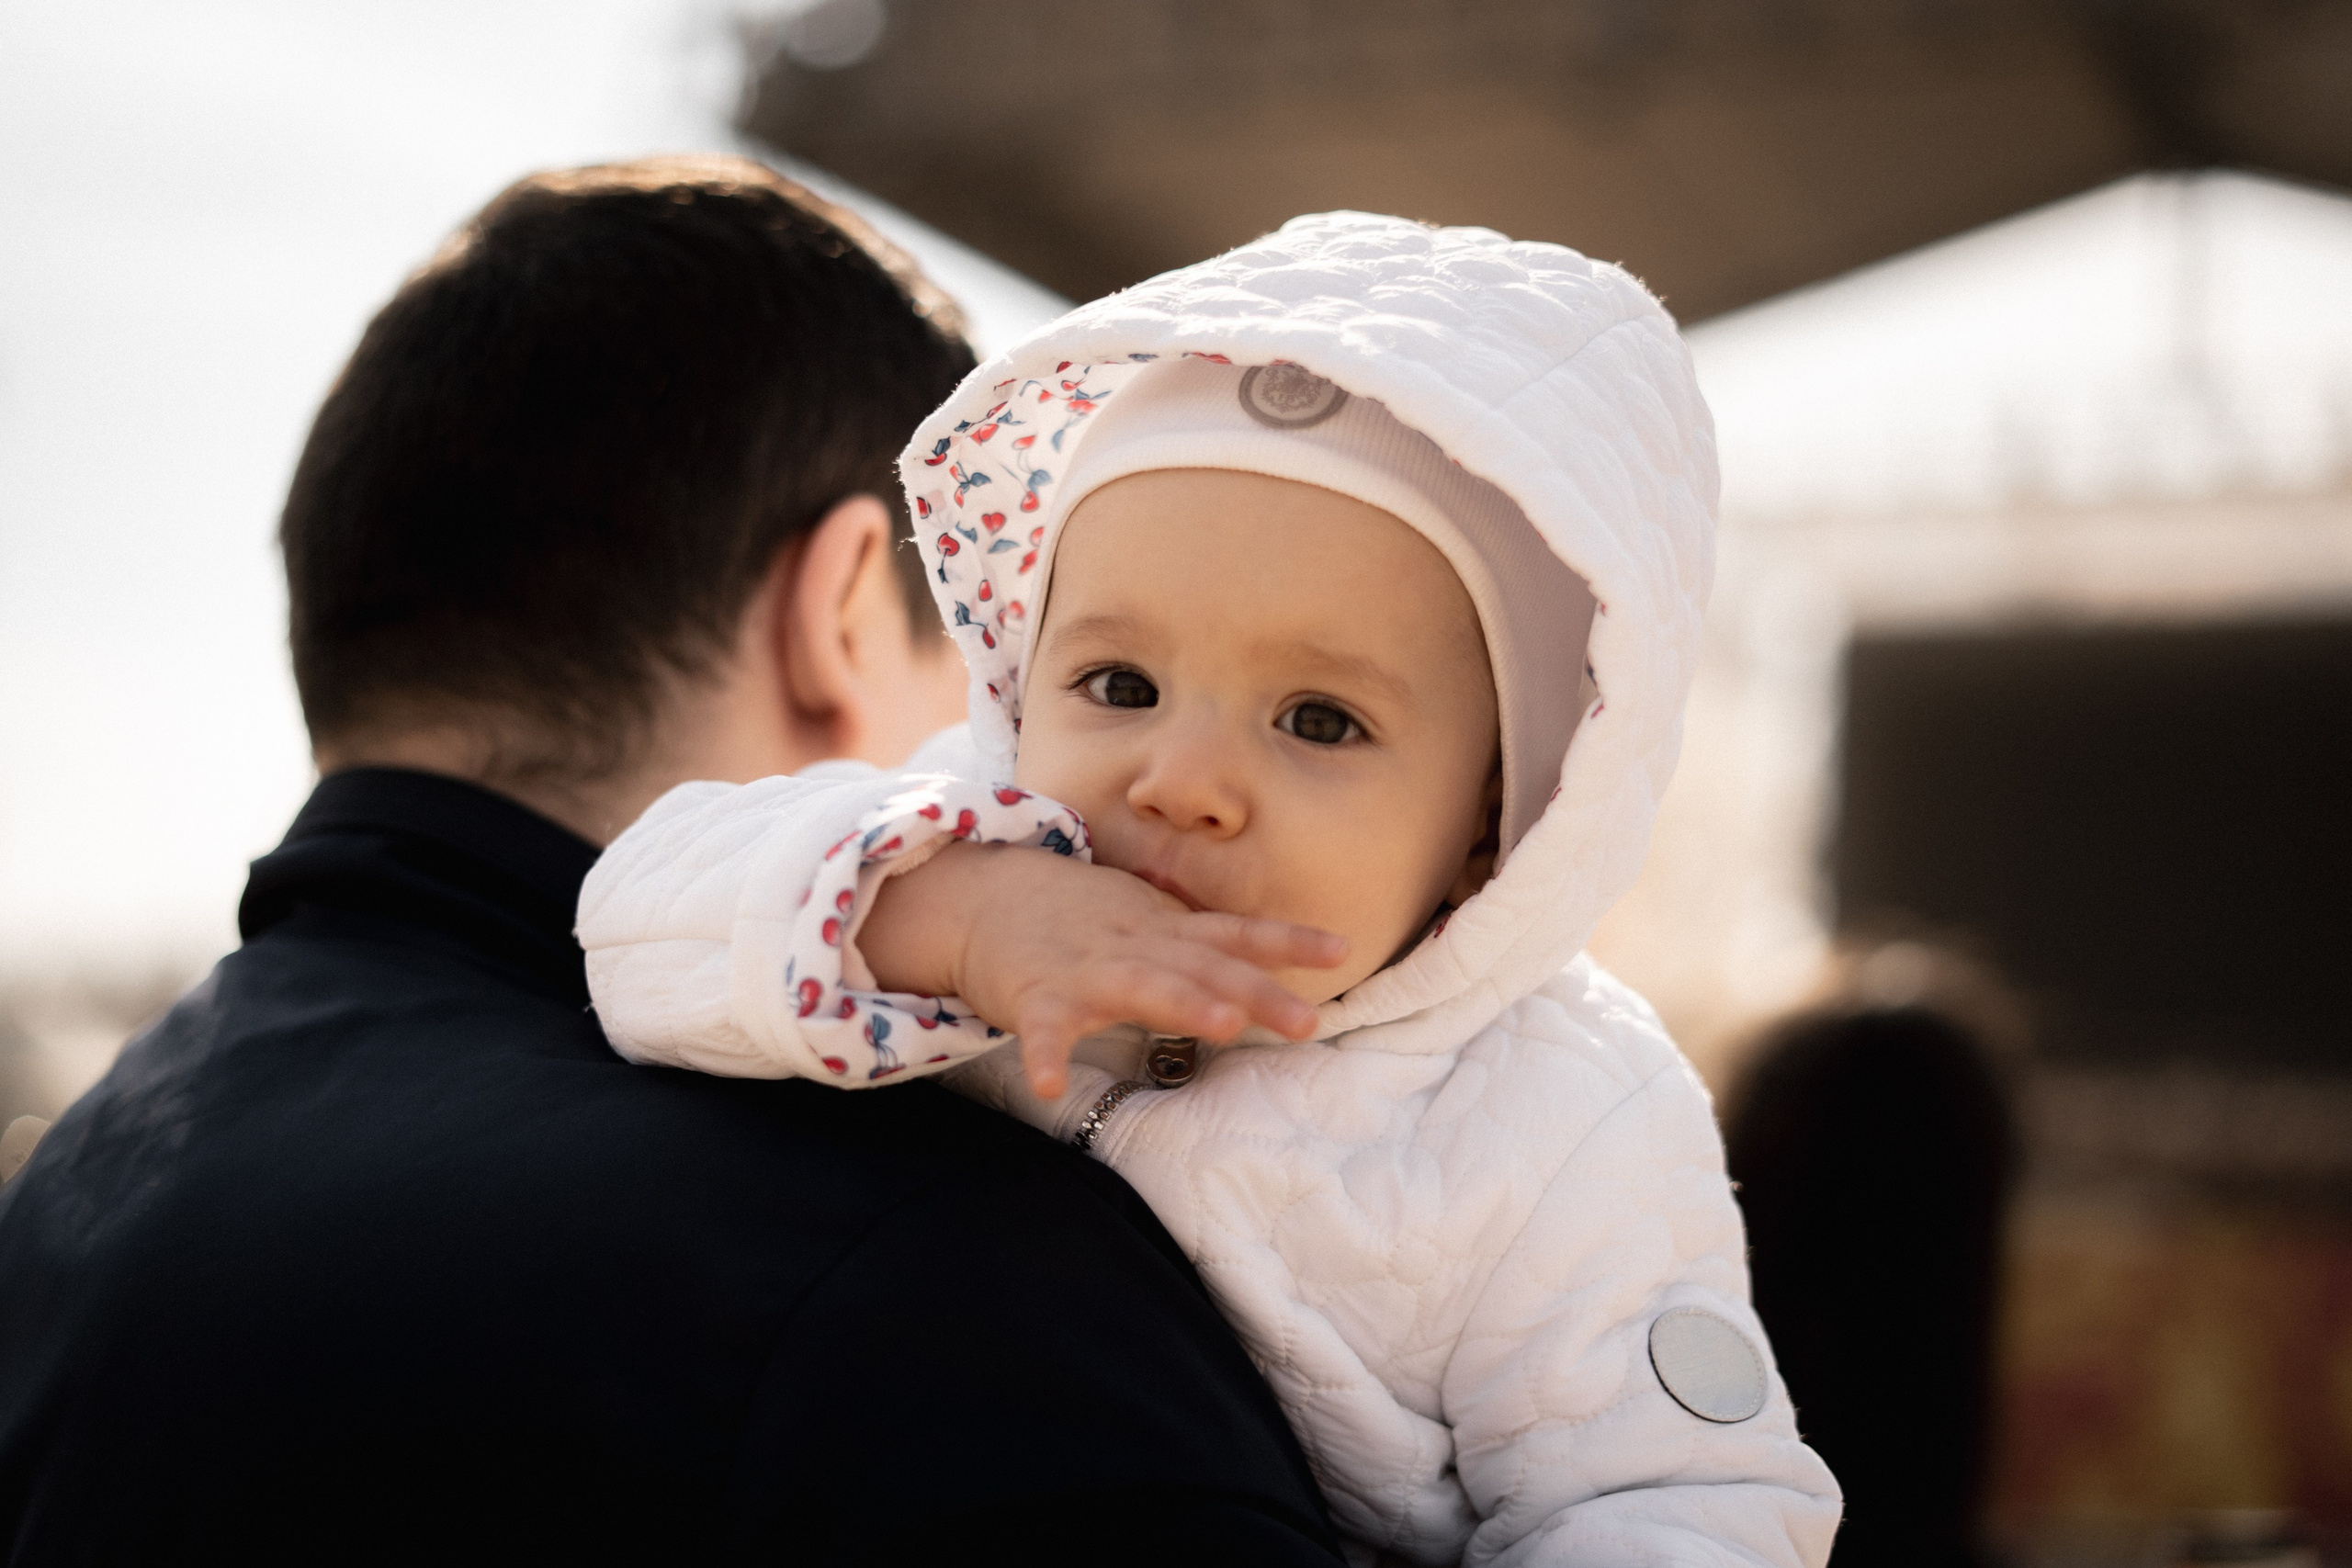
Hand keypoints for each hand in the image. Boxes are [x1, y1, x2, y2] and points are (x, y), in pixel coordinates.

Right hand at [861, 842, 1347, 1097]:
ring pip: (1143, 987)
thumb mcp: (1148, 923)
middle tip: (1307, 1022)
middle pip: (1206, 968)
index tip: (1341, 950)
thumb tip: (1262, 981)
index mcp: (1167, 932)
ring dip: (1183, 1004)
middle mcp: (1138, 946)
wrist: (982, 897)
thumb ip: (1199, 949)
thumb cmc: (1078, 920)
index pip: (1237, 934)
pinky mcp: (1035, 996)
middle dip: (1257, 993)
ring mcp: (1087, 970)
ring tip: (1223, 1027)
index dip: (1288, 942)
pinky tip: (1050, 1086)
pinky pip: (1042, 1031)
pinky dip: (1045, 1056)